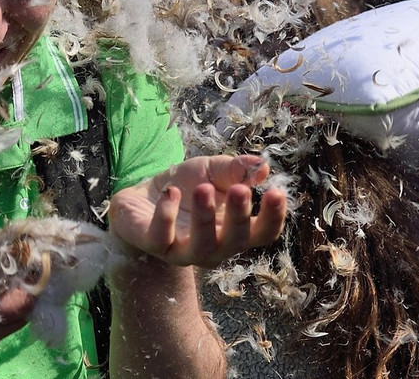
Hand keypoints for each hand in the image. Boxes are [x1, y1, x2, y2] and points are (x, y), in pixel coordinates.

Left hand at [107, 155, 286, 267]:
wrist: (141, 197)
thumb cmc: (184, 186)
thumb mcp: (210, 171)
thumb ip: (235, 169)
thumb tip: (262, 166)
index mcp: (235, 230)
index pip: (263, 233)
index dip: (273, 217)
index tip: (277, 192)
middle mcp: (215, 247)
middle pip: (236, 241)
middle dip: (239, 216)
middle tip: (239, 189)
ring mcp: (184, 251)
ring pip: (202, 247)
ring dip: (205, 218)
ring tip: (202, 189)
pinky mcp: (155, 246)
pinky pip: (162, 238)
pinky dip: (167, 215)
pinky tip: (171, 192)